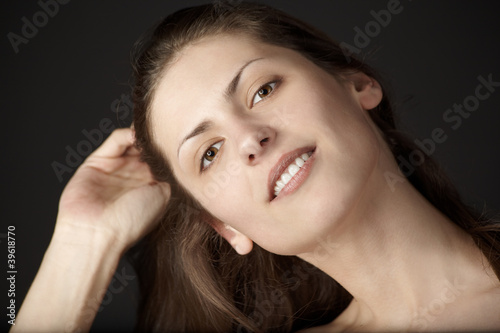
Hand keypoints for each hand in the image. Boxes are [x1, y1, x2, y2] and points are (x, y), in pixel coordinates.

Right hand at [56, 128, 169, 248]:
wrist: (97, 233)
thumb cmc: (133, 221)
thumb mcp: (164, 197)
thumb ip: (170, 175)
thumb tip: (175, 157)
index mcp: (151, 187)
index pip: (163, 161)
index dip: (171, 151)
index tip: (183, 142)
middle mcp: (134, 177)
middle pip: (148, 149)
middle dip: (158, 140)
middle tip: (169, 132)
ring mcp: (116, 168)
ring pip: (133, 142)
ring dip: (144, 135)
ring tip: (154, 131)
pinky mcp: (98, 161)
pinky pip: (116, 140)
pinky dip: (128, 134)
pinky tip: (138, 134)